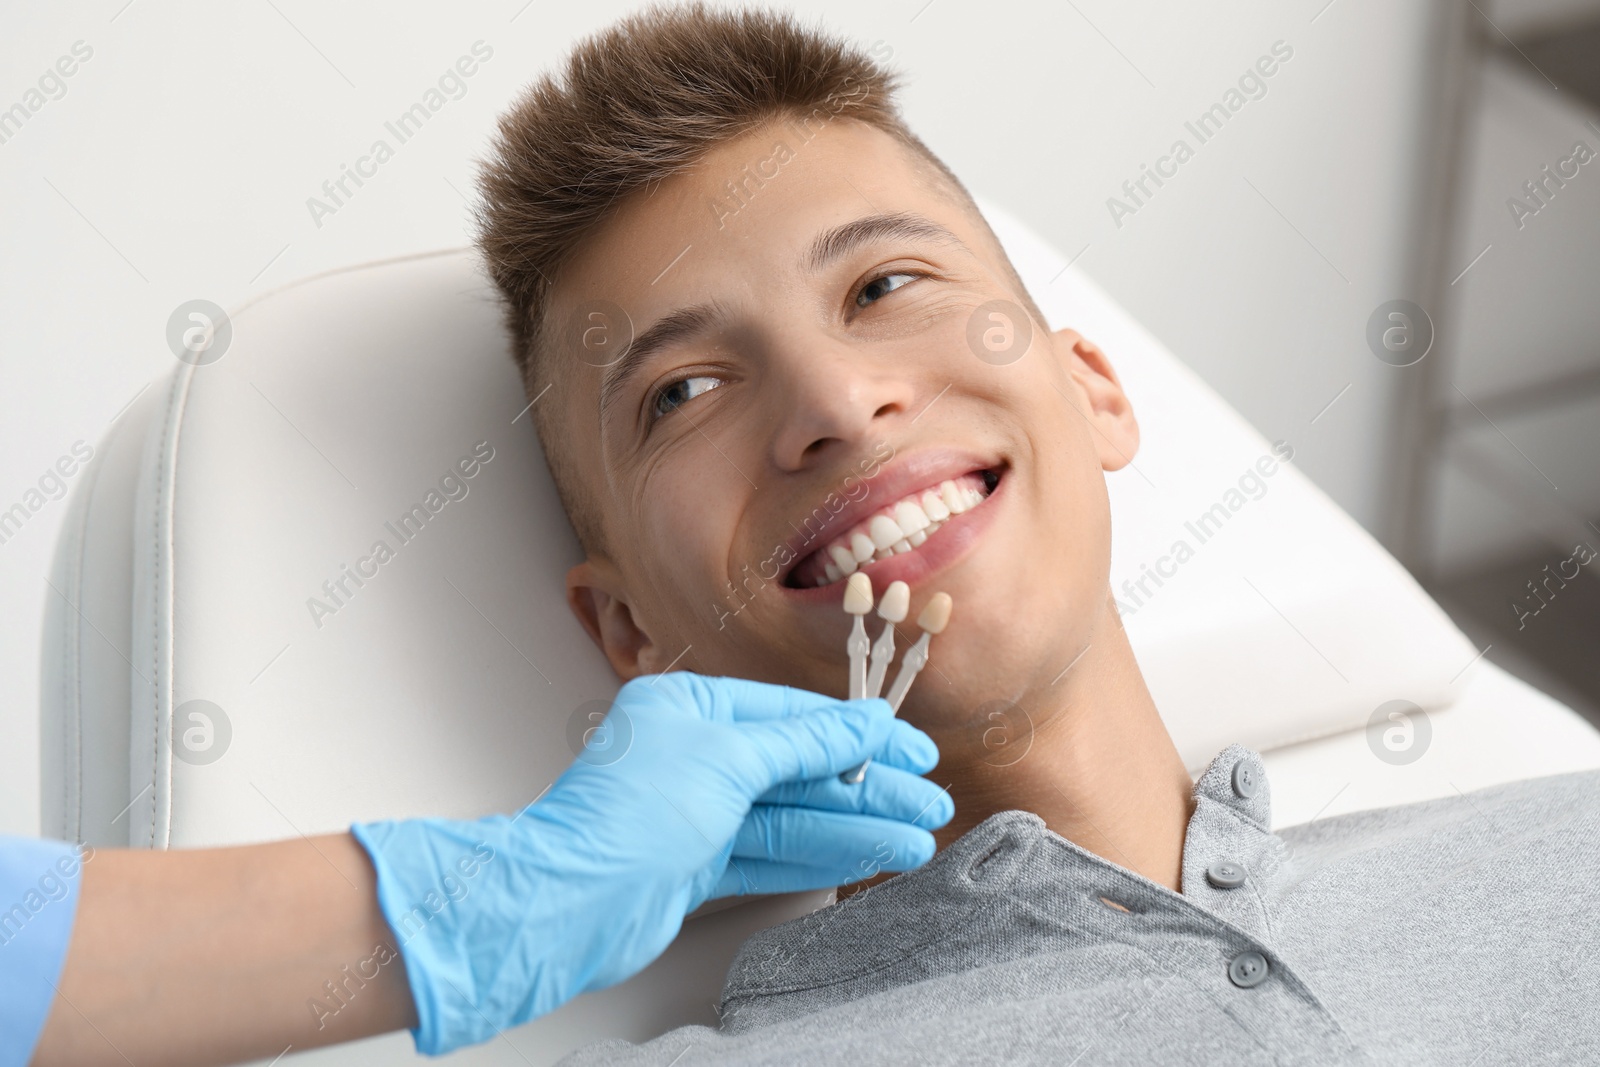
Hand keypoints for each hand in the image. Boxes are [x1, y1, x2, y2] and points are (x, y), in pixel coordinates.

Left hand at [351, 672, 950, 1054]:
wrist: (565, 905)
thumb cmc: (625, 818)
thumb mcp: (728, 759)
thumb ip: (802, 744)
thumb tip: (859, 725)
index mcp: (689, 709)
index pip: (792, 715)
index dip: (857, 733)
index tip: (909, 748)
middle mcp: (692, 755)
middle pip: (798, 768)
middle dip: (865, 787)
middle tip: (926, 802)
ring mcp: (694, 812)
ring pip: (791, 815)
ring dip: (855, 827)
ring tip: (915, 840)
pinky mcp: (695, 864)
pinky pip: (771, 852)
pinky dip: (820, 855)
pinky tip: (867, 856)